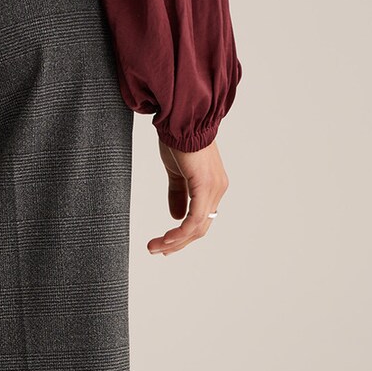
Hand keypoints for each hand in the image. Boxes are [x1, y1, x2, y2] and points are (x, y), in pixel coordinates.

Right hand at [148, 138, 229, 254]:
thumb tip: (176, 217)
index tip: (164, 244)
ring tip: (154, 247)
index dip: (183, 236)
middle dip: (177, 243)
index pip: (200, 220)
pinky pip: (194, 219)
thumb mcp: (176, 173)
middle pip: (200, 229)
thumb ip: (178, 194)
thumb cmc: (178, 140)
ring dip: (174, 241)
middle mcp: (217, 190)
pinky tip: (166, 238)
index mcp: (212, 186)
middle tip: (156, 250)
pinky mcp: (205, 186)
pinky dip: (180, 232)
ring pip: (197, 228)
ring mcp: (214, 189)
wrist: (181, 120)